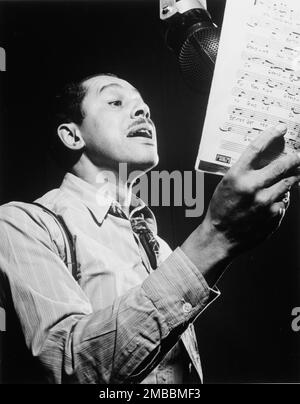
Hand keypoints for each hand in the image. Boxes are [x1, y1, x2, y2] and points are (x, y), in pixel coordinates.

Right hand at [203, 124, 299, 254]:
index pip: (257, 148)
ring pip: (288, 182)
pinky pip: (284, 201)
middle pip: (282, 164)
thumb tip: (267, 161)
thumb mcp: (227, 185)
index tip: (280, 129)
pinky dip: (282, 199)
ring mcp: (264, 201)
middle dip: (295, 157)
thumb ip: (246, 172)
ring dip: (293, 177)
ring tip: (294, 174)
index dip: (271, 135)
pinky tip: (274, 201)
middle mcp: (252, 186)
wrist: (220, 236)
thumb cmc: (221, 210)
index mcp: (236, 176)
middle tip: (299, 155)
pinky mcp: (273, 214)